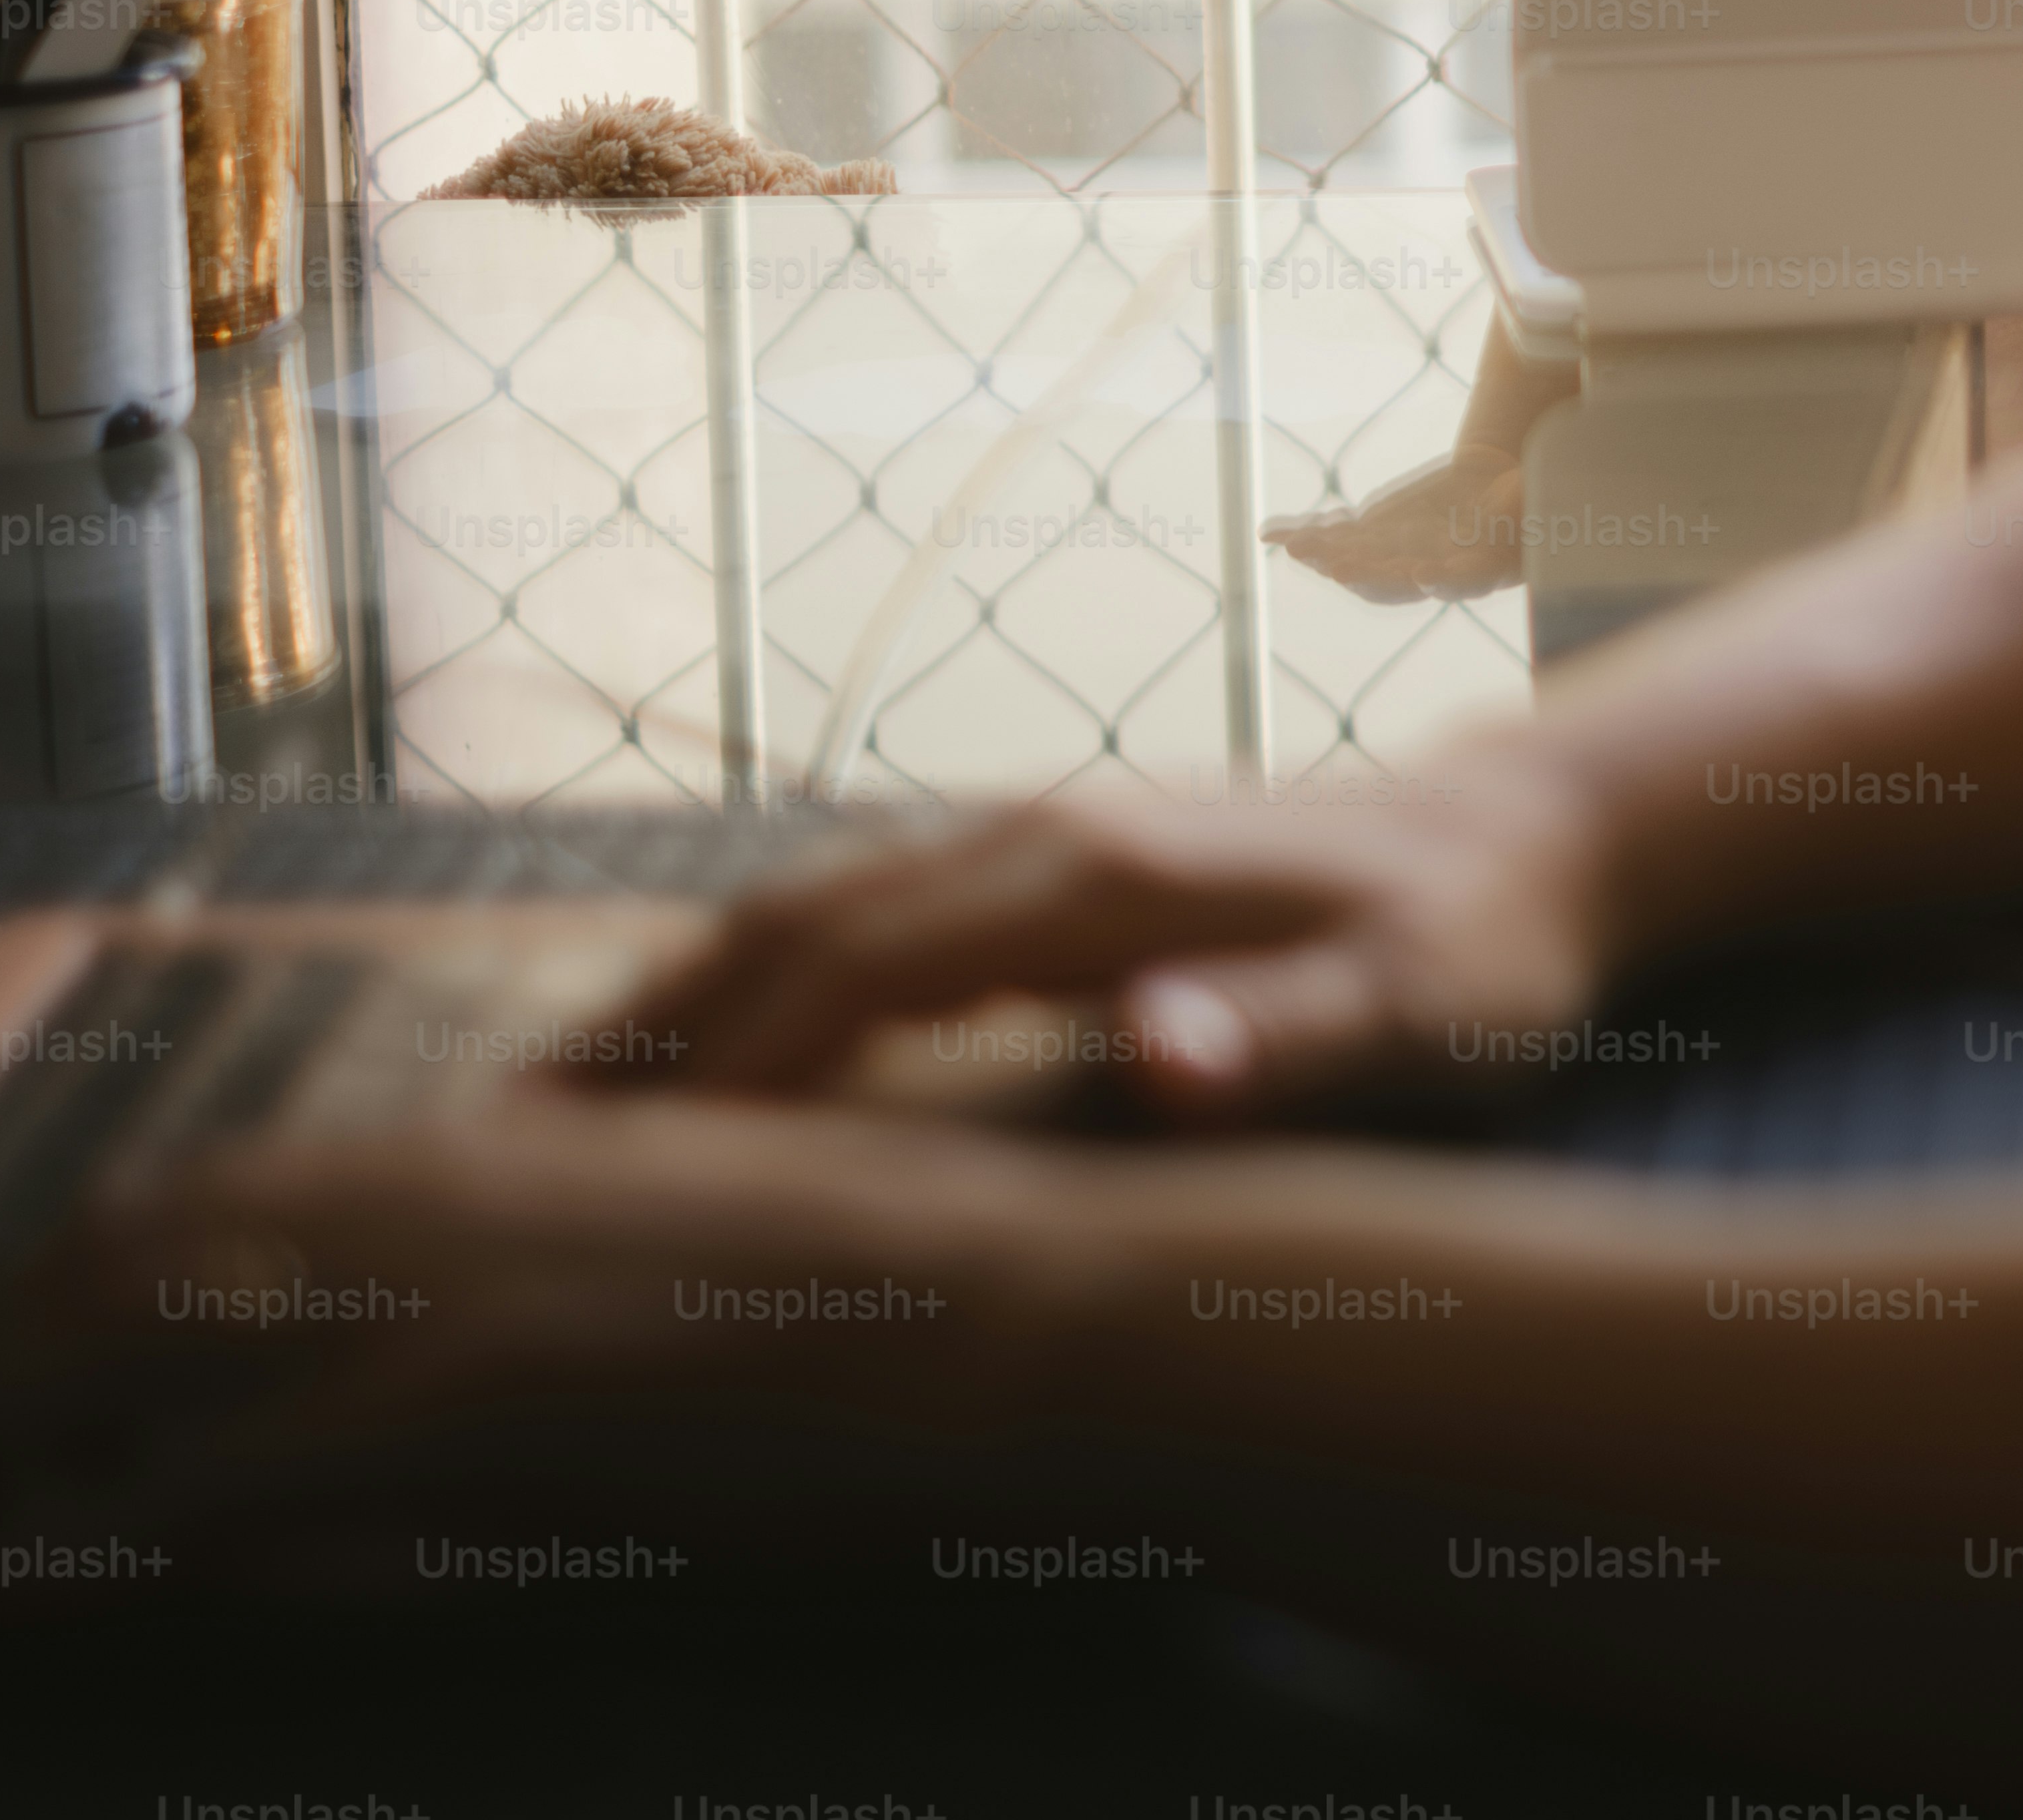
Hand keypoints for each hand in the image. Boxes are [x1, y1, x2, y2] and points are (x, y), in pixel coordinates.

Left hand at [0, 1096, 1080, 1572]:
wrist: (1054, 1309)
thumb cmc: (926, 1286)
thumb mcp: (726, 1238)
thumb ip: (574, 1263)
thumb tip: (444, 1341)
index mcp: (523, 1151)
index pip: (225, 1200)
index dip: (69, 1282)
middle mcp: (471, 1190)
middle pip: (149, 1248)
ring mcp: (481, 1288)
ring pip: (161, 1331)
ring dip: (5, 1420)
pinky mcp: (502, 1394)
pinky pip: (268, 1467)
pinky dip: (148, 1517)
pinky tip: (74, 1567)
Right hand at [604, 770, 1611, 1126]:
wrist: (1533, 836)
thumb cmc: (1483, 952)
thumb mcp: (1421, 1015)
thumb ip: (1288, 1040)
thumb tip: (1152, 1055)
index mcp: (1096, 877)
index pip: (862, 976)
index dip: (739, 1078)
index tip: (619, 1188)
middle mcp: (1038, 834)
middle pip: (790, 927)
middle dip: (644, 1039)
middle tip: (489, 1165)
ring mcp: (1035, 834)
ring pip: (806, 907)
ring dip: (674, 1004)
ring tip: (536, 1121)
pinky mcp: (1048, 859)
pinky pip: (858, 909)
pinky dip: (751, 978)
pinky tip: (698, 1057)